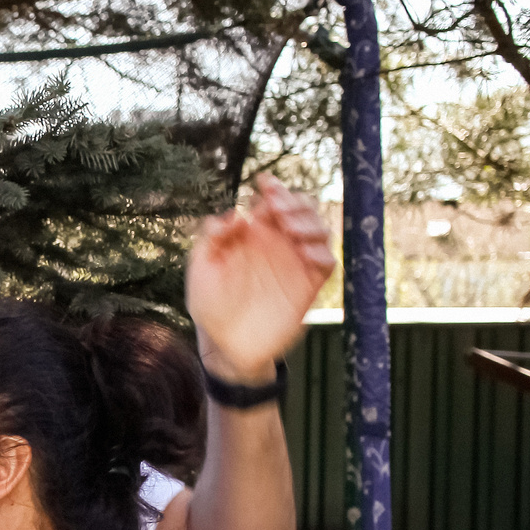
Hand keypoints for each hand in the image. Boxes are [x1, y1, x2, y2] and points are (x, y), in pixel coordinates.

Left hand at [186, 174, 335, 383]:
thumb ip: (211, 240)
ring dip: (310, 223)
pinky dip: (322, 253)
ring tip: (291, 231)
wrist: (226, 346)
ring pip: (319, 230)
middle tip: (278, 209)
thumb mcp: (201, 270)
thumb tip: (235, 216)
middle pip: (301, 209)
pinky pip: (328, 262)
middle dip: (294, 201)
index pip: (270, 202)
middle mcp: (278, 245)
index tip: (264, 183)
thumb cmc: (210, 306)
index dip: (272, 188)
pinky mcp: (308, 287)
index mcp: (253, 236)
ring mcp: (295, 264)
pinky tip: (306, 254)